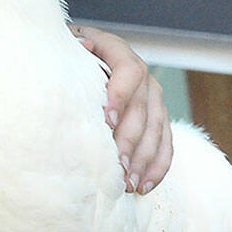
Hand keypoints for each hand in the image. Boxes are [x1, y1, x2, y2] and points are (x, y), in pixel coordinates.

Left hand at [71, 25, 172, 194]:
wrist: (79, 57)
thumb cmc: (67, 56)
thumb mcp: (65, 46)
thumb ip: (74, 47)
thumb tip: (84, 47)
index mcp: (118, 51)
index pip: (129, 72)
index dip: (120, 96)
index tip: (106, 121)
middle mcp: (141, 74)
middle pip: (143, 108)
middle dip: (130, 140)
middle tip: (116, 166)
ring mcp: (153, 97)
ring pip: (157, 129)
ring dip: (144, 159)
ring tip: (128, 183)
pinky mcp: (158, 118)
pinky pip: (165, 143)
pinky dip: (156, 166)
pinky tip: (143, 185)